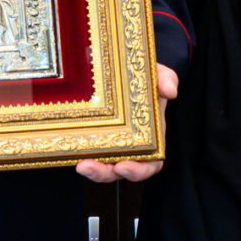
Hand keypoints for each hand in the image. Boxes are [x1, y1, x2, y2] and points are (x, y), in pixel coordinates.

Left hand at [79, 65, 177, 183]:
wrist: (121, 67)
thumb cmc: (143, 76)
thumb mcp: (156, 73)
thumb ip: (166, 78)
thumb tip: (170, 91)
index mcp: (151, 135)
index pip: (150, 163)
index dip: (138, 170)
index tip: (123, 166)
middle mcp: (131, 144)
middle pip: (120, 171)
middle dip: (105, 173)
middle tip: (89, 166)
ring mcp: (111, 142)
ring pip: (102, 167)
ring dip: (92, 170)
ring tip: (80, 164)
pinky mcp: (92, 137)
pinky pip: (87, 153)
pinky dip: (79, 156)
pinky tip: (70, 151)